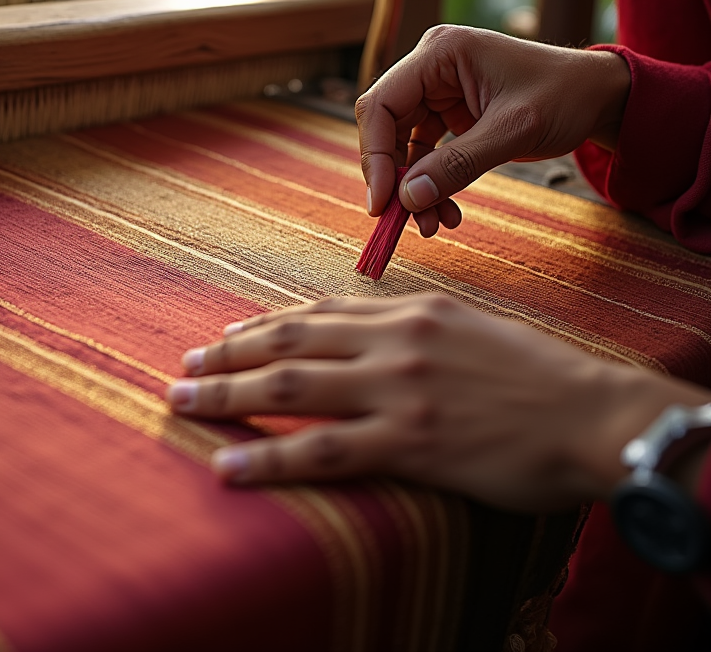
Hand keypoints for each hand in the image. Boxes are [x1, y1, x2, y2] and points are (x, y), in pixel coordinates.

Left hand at [166, 295, 708, 511]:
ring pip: (291, 386)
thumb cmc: (537, 377)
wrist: (593, 414)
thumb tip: (367, 337)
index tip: (228, 334)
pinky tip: (231, 464)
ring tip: (182, 402)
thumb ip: (412, 331)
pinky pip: (322, 449)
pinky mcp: (409, 442)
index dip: (264, 323)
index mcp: (409, 312)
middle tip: (185, 367)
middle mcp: (394, 342)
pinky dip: (270, 455)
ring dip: (228, 394)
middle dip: (228, 354)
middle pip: (289, 342)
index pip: (318, 311)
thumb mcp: (470, 330)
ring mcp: (397, 391)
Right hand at [356, 26, 630, 236]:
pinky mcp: (447, 113)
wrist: (599, 96)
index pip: (381, 104)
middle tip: (404, 220)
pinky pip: (424, 153)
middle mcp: (431, 67)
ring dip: (413, 188)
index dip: (375, 156)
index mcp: (440, 53)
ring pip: (401, 146)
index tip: (383, 201)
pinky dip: (431, 184)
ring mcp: (437, 90)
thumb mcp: (513, 130)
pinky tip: (446, 211)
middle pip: (385, 127)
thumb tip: (408, 199)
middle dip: (394, 178)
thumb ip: (458, 164)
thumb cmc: (565, 95)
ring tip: (433, 224)